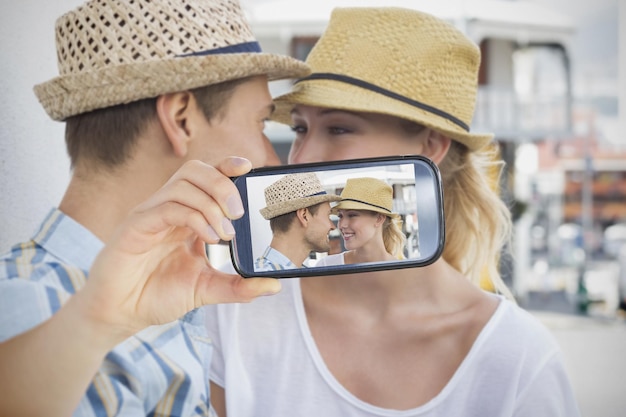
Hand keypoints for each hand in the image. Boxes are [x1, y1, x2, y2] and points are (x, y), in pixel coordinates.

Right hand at [79, 157, 280, 337]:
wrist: (120, 314)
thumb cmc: (157, 295)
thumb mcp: (206, 289)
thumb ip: (239, 286)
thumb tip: (273, 285)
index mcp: (186, 216)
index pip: (207, 177)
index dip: (227, 167)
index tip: (249, 168)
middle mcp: (169, 208)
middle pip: (195, 171)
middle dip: (223, 184)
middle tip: (239, 212)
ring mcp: (151, 214)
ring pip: (182, 184)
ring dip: (211, 203)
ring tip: (225, 233)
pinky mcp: (136, 226)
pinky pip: (168, 207)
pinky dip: (194, 218)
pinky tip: (209, 238)